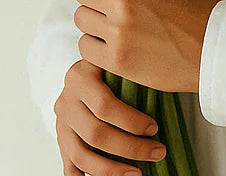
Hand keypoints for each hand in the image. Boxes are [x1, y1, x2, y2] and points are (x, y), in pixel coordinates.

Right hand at [54, 58, 165, 175]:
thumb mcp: (116, 61)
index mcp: (80, 77)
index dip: (130, 121)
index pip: (104, 105)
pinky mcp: (61, 142)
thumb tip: (164, 85)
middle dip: (129, 147)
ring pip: (82, 155)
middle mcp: (66, 101)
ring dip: (112, 170)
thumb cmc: (110, 67)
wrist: (86, 69)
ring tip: (138, 173)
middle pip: (95, 133)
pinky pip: (70, 167)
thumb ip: (128, 71)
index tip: (154, 128)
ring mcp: (61, 124)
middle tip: (157, 152)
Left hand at [74, 0, 222, 92]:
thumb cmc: (208, 14)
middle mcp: (122, 0)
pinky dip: (94, 47)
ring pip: (81, 19)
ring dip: (93, 20)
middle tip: (106, 0)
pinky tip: (111, 45)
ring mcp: (117, 31)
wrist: (215, 54)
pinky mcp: (116, 60)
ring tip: (110, 24)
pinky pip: (85, 48)